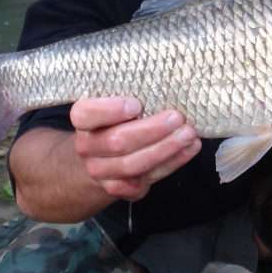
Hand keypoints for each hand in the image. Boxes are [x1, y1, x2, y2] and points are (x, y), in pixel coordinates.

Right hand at [70, 97, 200, 200]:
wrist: (101, 157)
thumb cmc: (117, 120)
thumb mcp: (116, 102)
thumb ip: (132, 96)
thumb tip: (167, 84)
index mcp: (83, 120)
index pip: (86, 114)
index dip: (110, 110)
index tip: (136, 105)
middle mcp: (86, 147)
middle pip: (118, 141)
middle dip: (152, 130)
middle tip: (177, 118)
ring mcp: (100, 171)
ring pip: (134, 164)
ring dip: (165, 148)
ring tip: (188, 134)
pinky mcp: (119, 188)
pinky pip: (147, 178)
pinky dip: (172, 163)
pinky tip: (188, 149)